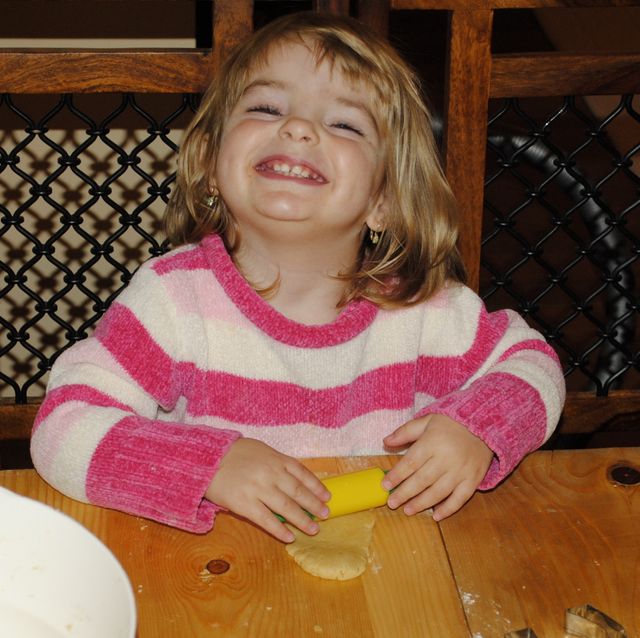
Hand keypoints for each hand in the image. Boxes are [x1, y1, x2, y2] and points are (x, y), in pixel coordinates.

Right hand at [205, 438, 329, 542]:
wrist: (208, 459)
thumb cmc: (235, 454)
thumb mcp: (261, 450)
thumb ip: (278, 463)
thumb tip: (296, 478)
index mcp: (276, 459)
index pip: (303, 473)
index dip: (317, 486)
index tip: (327, 496)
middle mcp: (271, 473)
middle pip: (298, 492)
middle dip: (314, 505)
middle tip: (326, 515)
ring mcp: (258, 489)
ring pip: (286, 507)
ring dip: (302, 520)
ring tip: (314, 529)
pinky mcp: (245, 504)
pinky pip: (266, 520)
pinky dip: (280, 530)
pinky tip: (290, 537)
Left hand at [381, 414, 493, 520]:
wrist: (485, 424)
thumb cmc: (451, 423)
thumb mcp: (427, 420)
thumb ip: (405, 432)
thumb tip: (385, 442)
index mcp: (432, 442)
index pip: (410, 462)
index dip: (396, 475)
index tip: (384, 485)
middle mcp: (446, 459)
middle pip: (422, 480)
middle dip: (405, 493)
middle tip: (391, 503)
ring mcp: (461, 471)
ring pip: (438, 492)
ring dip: (421, 504)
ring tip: (407, 510)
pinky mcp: (474, 480)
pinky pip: (460, 498)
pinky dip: (448, 509)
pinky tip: (436, 516)